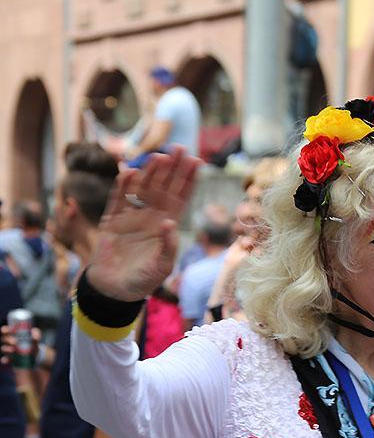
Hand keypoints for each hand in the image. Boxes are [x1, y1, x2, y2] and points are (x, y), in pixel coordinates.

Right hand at [0, 324, 39, 365]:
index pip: (5, 330)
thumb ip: (36, 334)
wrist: (35, 356)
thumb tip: (34, 330)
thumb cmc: (33, 345)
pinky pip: (5, 359)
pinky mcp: (9, 359)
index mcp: (13, 335)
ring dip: (6, 349)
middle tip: (14, 341)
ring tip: (13, 350)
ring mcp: (8, 351)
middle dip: (8, 339)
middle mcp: (9, 342)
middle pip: (4, 339)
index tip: (7, 330)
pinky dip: (5, 359)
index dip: (5, 329)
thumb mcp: (35, 339)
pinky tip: (6, 359)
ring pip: (3, 349)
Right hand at [87, 148, 198, 301]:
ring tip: (159, 157)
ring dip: (150, 173)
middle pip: (163, 187)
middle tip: (180, 148)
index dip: (188, 180)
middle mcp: (151, 217)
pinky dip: (123, 186)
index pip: (180, 198)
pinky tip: (131, 173)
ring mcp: (131, 216)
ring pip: (143, 189)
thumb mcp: (162, 267)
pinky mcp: (112, 220)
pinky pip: (118, 199)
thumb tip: (169, 223)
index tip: (197, 161)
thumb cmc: (142, 280)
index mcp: (167, 226)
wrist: (114, 290)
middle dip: (172, 169)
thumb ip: (168, 247)